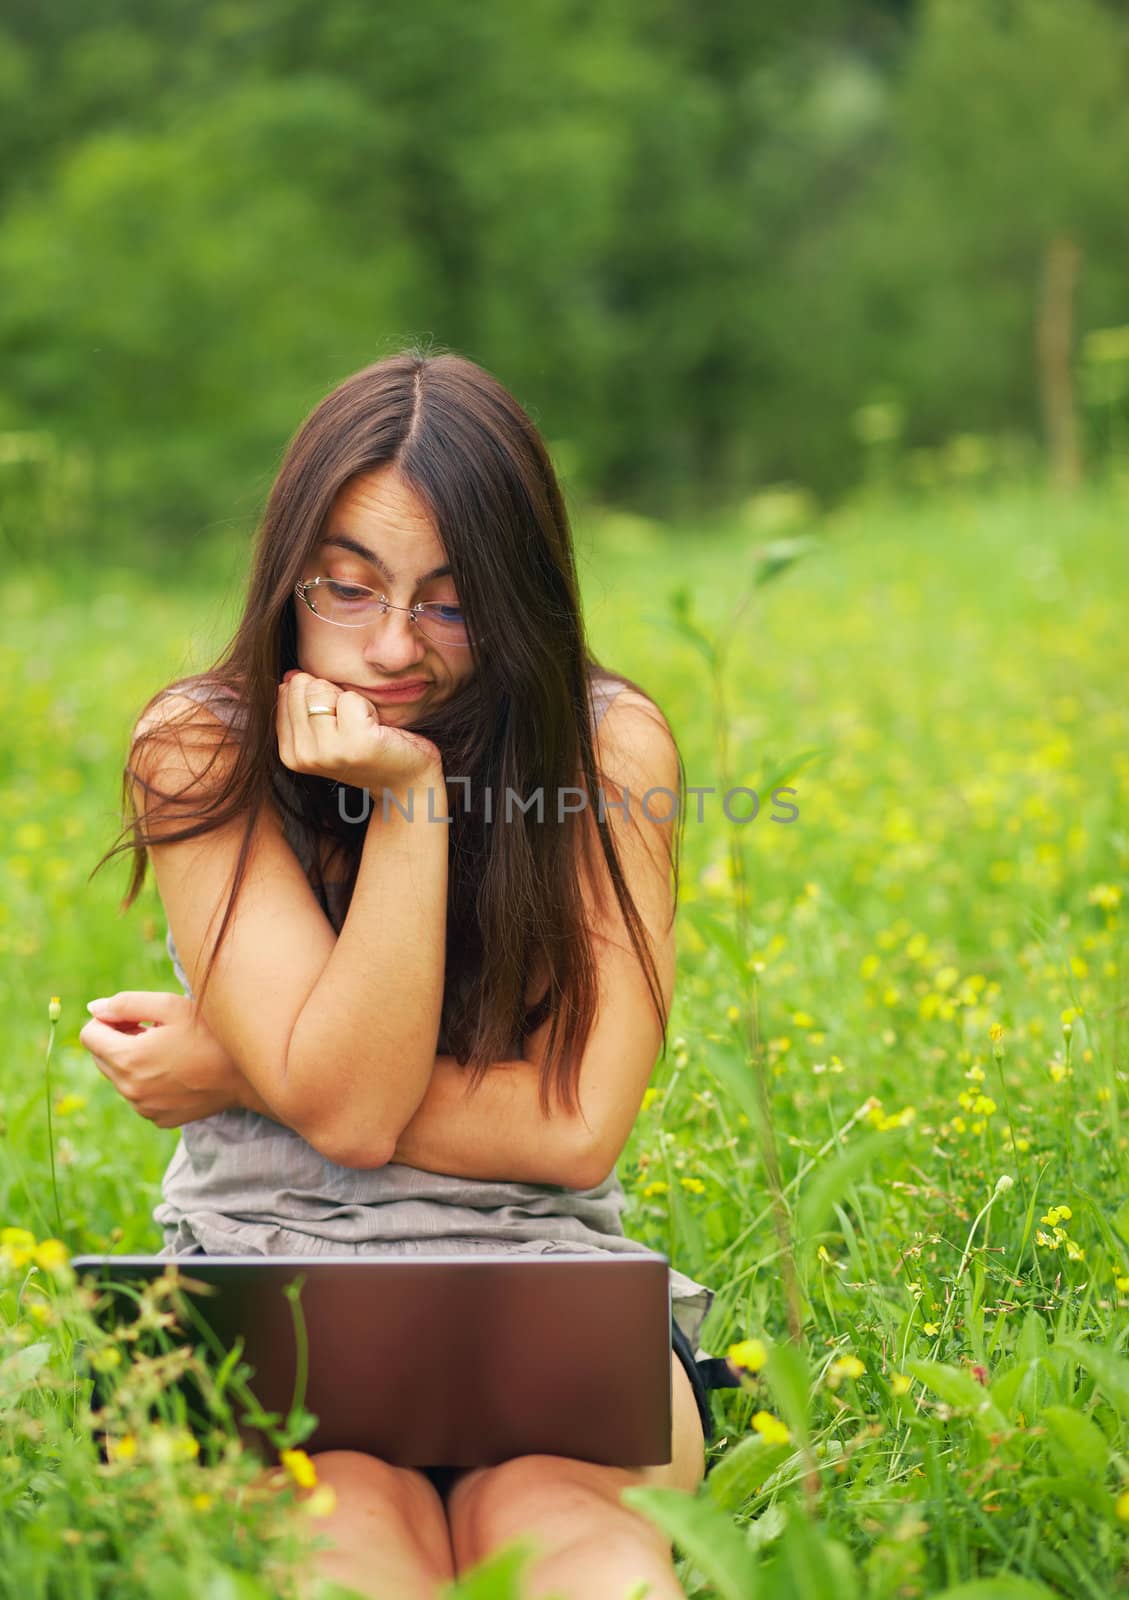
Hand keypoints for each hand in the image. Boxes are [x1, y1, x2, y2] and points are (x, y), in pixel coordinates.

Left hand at [78, 991, 248, 1128]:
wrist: (247, 1074)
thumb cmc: (210, 1033)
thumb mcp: (170, 1006)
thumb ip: (125, 1003)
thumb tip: (94, 1009)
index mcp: (128, 1058)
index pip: (89, 1035)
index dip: (110, 1019)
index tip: (137, 1017)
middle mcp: (129, 1089)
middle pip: (100, 1057)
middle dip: (119, 1040)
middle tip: (154, 1031)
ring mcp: (143, 1108)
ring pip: (119, 1077)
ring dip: (134, 1061)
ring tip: (169, 1051)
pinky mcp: (158, 1118)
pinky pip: (138, 1095)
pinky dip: (148, 1081)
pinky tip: (177, 1071)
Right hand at [277, 670, 442, 795]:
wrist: (405, 783)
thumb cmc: (369, 750)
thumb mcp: (327, 730)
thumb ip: (303, 705)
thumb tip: (290, 675)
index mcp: (290, 752)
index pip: (287, 690)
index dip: (318, 696)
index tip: (336, 721)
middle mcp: (303, 755)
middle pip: (303, 686)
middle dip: (331, 695)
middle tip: (352, 723)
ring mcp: (327, 751)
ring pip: (323, 689)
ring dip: (350, 701)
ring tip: (363, 727)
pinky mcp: (356, 744)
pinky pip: (351, 698)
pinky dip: (369, 707)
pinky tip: (376, 730)